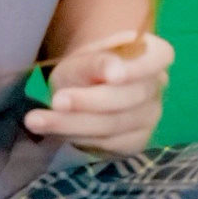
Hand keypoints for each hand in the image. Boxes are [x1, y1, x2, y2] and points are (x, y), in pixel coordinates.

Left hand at [25, 32, 172, 155]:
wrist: (81, 91)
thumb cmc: (85, 68)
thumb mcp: (84, 57)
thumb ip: (98, 61)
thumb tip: (115, 71)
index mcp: (154, 54)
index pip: (160, 58)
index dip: (137, 69)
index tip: (113, 77)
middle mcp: (158, 86)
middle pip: (130, 97)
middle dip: (89, 102)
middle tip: (56, 100)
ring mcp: (150, 117)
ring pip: (114, 125)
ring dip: (73, 124)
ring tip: (37, 120)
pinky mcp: (135, 142)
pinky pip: (107, 144)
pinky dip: (77, 137)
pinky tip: (54, 130)